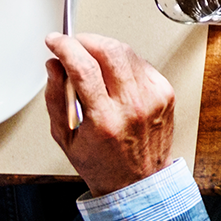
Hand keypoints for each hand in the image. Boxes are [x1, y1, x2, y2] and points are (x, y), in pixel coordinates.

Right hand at [44, 33, 174, 196]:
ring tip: (90, 58)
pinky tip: (112, 72)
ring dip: (104, 47)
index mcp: (105, 119)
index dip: (66, 47)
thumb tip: (54, 66)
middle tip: (73, 44)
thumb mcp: (64, 138)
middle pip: (110, 51)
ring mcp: (153, 97)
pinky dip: (123, 61)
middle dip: (86, 40)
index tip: (55, 41)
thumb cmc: (101, 164)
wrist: (139, 181)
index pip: (83, 68)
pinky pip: (141, 64)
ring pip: (127, 53)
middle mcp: (133, 105)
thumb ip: (55, 98)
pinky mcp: (165, 93)